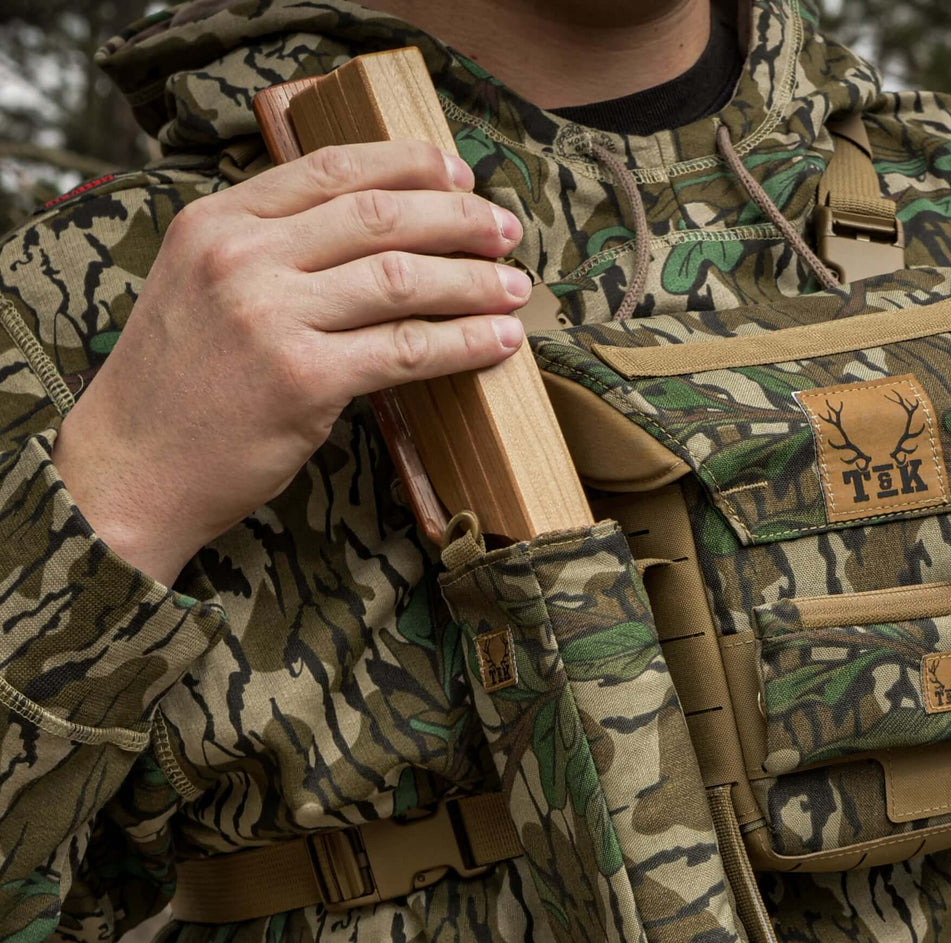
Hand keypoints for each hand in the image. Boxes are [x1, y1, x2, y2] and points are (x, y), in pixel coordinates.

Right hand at [51, 141, 530, 584]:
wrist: (133, 466)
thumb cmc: (178, 384)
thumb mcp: (199, 284)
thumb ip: (266, 246)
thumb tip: (368, 230)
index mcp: (218, 221)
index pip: (331, 168)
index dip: (408, 165)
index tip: (459, 174)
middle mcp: (242, 257)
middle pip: (379, 216)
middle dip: (458, 217)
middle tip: (507, 231)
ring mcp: (271, 316)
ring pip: (402, 279)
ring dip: (474, 280)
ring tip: (514, 287)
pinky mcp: (304, 379)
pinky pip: (407, 350)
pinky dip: (465, 342)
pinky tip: (500, 341)